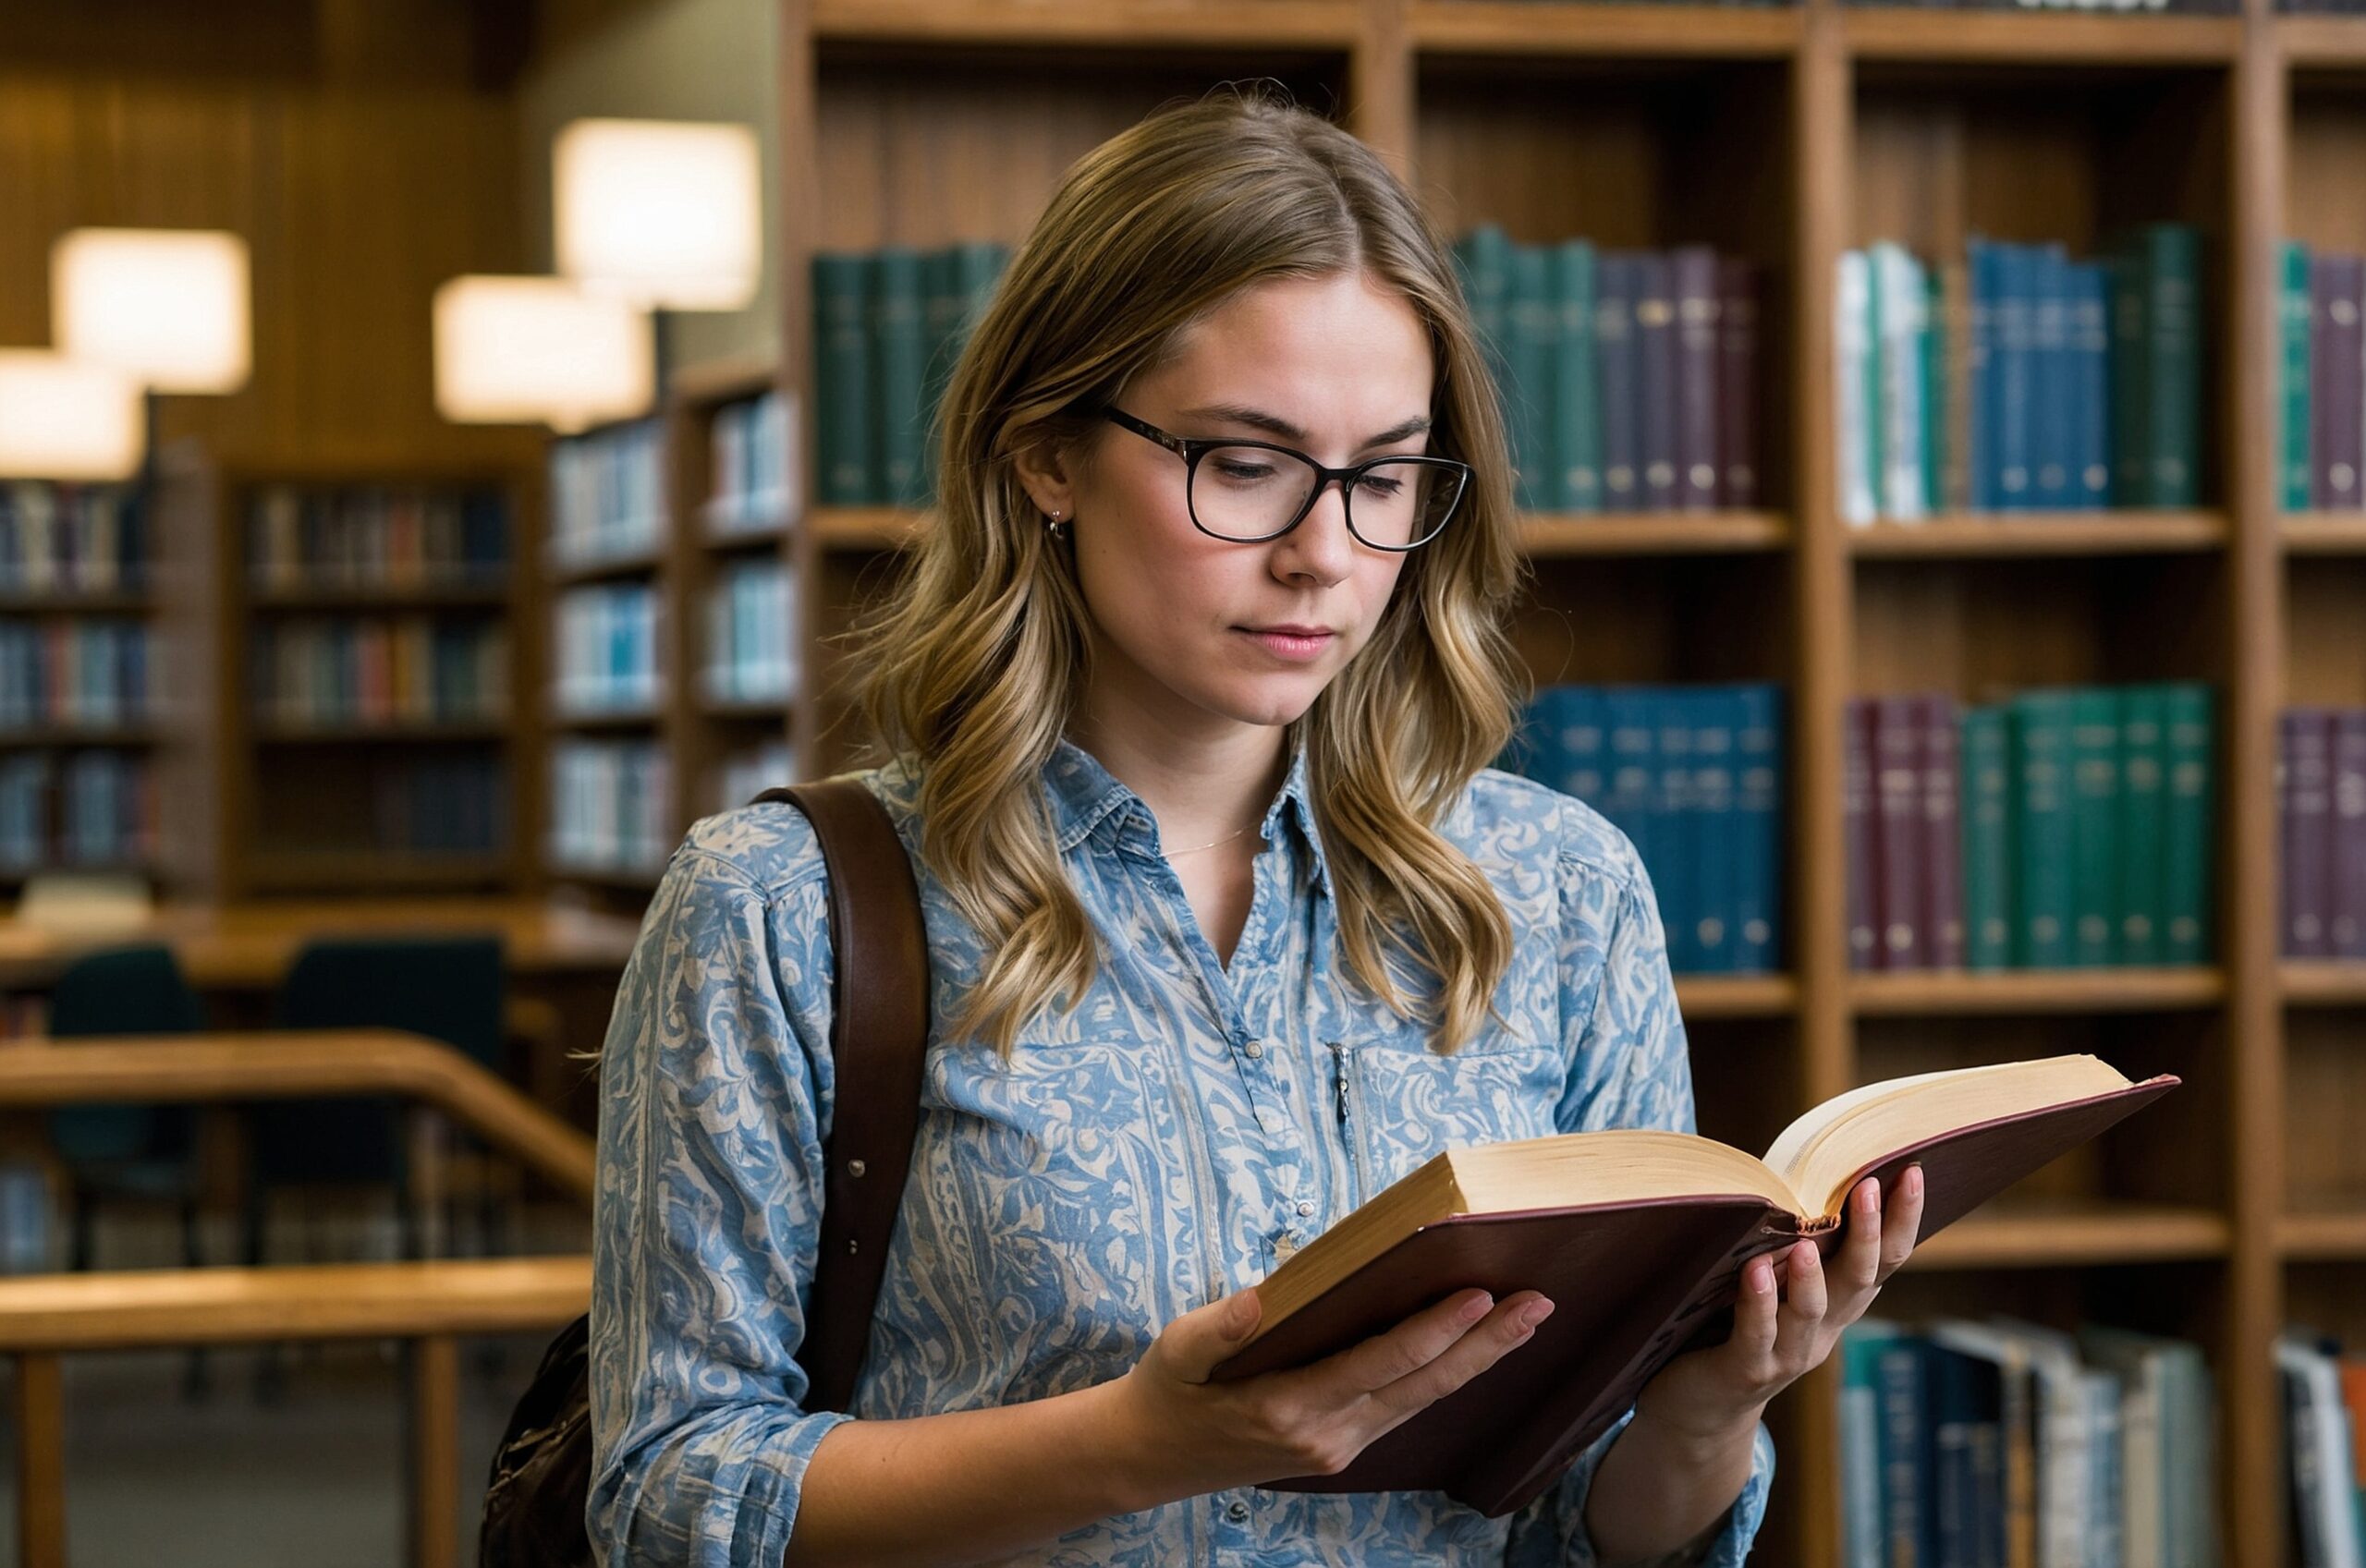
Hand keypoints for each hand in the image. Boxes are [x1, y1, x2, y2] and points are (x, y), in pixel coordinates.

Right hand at [1111, 1282, 1556, 1498]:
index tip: (1480, 1295)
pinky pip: (1405, 1408)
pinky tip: (1474, 1348)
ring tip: (1526, 1319)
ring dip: (1479, 1360)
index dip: (1434, 1331)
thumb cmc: (1168, 1392)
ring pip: (1423, 1401)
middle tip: (1538, 1303)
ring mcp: (1339, 1447)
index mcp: (1288, 1407)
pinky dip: (1445, 1375)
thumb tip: (1258, 1300)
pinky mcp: (1342, 1448)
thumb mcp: (1176, 1352)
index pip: (1379, 1364)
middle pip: (1422, 1386)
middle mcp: (1326, 1435)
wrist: (1150, 1460)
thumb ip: (1217, 1328)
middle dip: (1485, 1345)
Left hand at [1635, 1163, 1927, 1442]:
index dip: (1902, 1219)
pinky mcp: (1746, 1370)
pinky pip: (1757, 1335)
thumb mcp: (1774, 1281)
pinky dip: (1759, 1302)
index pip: (1882, 1259)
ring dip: (1811, 1275)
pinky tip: (1755, 1270)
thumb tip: (1801, 1170)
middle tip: (1870, 1184)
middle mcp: (1823, 1330)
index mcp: (1837, 1304)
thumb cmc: (1734, 1324)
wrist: (1701, 1407)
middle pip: (1859, 1279)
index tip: (1912, 1172)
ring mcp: (1787, 1354)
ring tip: (1806, 1239)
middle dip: (1869, 1232)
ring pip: (1810, 1312)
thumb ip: (1790, 1241)